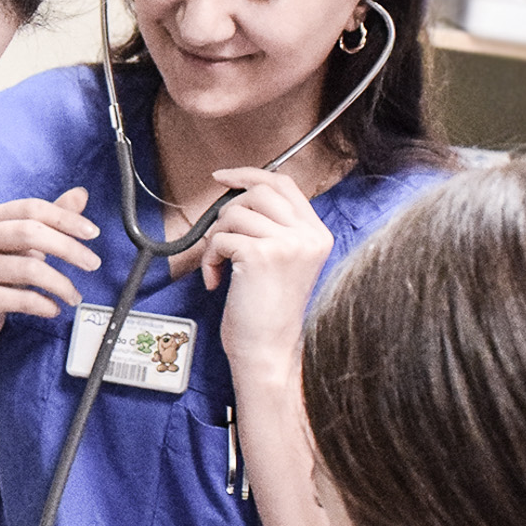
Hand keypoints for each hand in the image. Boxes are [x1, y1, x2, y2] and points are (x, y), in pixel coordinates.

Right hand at [0, 186, 101, 344]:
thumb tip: (81, 194)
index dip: (66, 218)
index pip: (32, 208)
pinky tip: (54, 309)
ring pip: (29, 269)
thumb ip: (49, 219)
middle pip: (31, 232)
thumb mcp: (21, 242)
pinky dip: (45, 305)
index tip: (93, 233)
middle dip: (68, 248)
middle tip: (92, 263)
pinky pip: (21, 299)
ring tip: (73, 296)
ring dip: (61, 284)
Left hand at [197, 169, 333, 375]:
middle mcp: (308, 235)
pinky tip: (216, 281)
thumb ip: (274, 228)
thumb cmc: (267, 312)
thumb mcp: (283, 261)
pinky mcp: (261, 255)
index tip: (223, 178)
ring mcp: (287, 244)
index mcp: (317, 234)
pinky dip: (209, 259)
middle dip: (228, 210)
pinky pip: (220, 239)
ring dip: (216, 239)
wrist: (268, 350)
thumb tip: (239, 195)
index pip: (284, 184)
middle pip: (258, 191)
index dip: (250, 175)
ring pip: (234, 213)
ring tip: (221, 266)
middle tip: (219, 238)